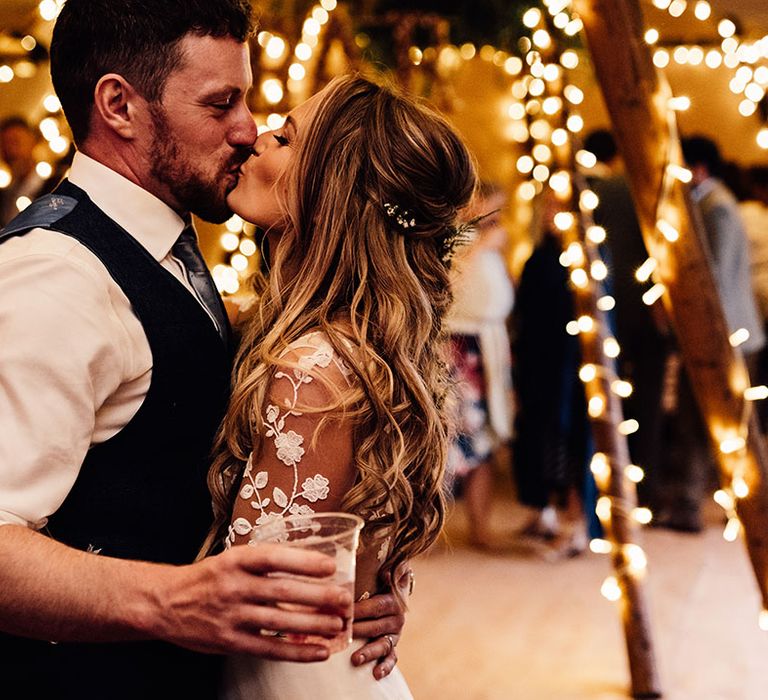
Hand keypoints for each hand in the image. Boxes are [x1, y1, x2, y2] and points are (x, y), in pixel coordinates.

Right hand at [150, 543, 351, 661]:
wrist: (165, 603)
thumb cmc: (208, 578)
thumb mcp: (232, 560)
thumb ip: (264, 563)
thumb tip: (309, 564)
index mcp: (236, 560)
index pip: (274, 558)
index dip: (304, 561)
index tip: (331, 565)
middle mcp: (234, 586)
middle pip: (283, 591)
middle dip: (318, 596)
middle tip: (344, 598)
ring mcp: (231, 615)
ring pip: (280, 620)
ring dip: (313, 624)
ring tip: (338, 625)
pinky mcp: (230, 641)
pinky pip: (269, 648)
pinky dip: (296, 651)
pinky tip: (318, 651)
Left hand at [350, 563, 411, 679]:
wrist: (394, 592)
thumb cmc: (381, 580)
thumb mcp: (385, 571)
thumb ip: (387, 569)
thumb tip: (385, 573)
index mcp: (392, 600)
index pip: (375, 606)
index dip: (359, 610)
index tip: (343, 613)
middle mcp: (396, 618)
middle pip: (375, 627)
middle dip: (356, 631)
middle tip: (340, 635)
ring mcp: (394, 634)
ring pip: (383, 644)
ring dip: (369, 652)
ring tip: (355, 659)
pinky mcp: (393, 646)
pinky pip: (392, 658)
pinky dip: (385, 666)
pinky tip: (376, 674)